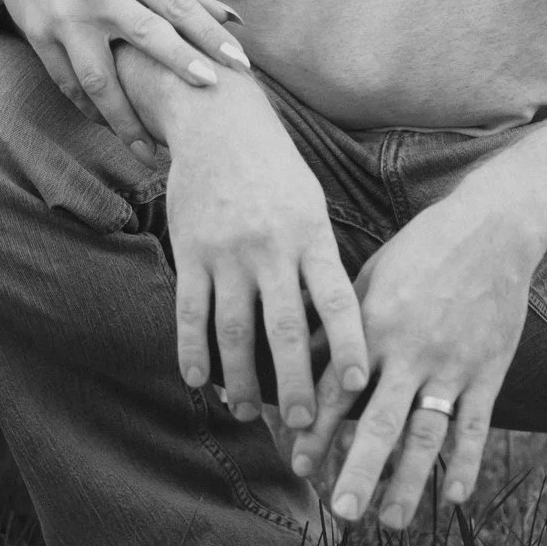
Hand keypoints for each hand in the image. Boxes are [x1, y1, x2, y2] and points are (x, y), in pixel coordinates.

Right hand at [0, 0, 247, 158]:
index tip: (239, 63)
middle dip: (181, 66)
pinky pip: (69, 84)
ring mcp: (68, 18)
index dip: (210, 35)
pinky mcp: (41, 37)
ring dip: (127, 117)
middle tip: (211, 94)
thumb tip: (231, 18)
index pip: (179, 4)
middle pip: (147, 36)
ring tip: (150, 151)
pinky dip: (91, 110)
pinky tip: (112, 127)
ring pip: (101, 78)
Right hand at [163, 78, 366, 437]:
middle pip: (284, 327)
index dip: (347, 344)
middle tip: (303, 425)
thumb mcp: (311, 206)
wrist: (218, 120)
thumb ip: (319, 264)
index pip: (336, 298)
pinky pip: (190, 310)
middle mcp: (270, 246)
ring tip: (249, 413)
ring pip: (234, 329)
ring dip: (242, 379)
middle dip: (295, 383)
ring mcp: (226, 250)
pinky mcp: (190, 250)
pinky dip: (193, 350)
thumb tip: (336, 331)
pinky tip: (200, 381)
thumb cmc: (276, 171)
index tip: (356, 386)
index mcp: (310, 234)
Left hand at [292, 179, 539, 526]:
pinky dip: (466, 462)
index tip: (301, 466)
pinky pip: (476, 426)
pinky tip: (454, 497)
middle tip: (341, 512)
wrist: (493, 229)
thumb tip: (300, 357)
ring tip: (392, 522)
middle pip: (381, 422)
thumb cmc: (422, 249)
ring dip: (410, 481)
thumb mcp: (371, 276)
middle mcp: (411, 352)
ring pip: (428, 434)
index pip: (339, 390)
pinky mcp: (488, 371)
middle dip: (360, 470)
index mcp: (375, 326)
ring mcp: (453, 365)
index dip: (318, 430)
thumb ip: (339, 322)